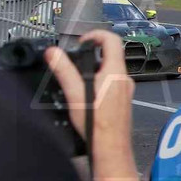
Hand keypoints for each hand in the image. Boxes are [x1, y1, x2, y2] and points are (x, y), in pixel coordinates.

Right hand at [45, 29, 133, 158]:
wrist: (111, 146)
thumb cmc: (97, 123)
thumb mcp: (75, 94)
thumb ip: (64, 71)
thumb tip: (53, 53)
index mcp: (115, 72)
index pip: (112, 40)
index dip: (96, 35)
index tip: (82, 41)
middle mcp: (124, 78)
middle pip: (111, 54)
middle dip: (91, 54)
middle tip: (75, 61)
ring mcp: (126, 88)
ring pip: (112, 69)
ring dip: (95, 69)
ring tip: (79, 81)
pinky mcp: (125, 98)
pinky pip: (113, 82)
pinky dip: (101, 81)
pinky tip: (89, 95)